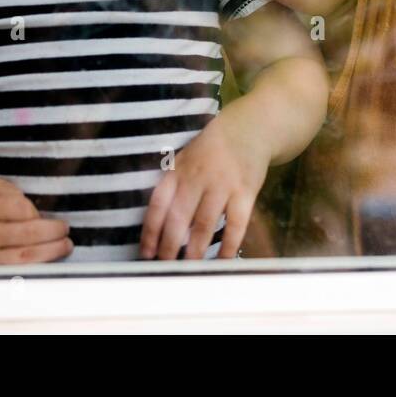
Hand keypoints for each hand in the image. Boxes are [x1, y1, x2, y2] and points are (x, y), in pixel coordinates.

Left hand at [138, 109, 270, 260]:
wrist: (249, 128)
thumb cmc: (211, 149)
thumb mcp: (185, 159)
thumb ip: (173, 186)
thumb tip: (159, 225)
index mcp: (178, 170)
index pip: (158, 204)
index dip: (150, 230)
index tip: (146, 252)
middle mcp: (197, 177)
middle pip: (179, 217)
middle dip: (170, 245)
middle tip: (165, 266)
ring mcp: (222, 184)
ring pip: (204, 223)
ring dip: (196, 249)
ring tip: (189, 268)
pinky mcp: (245, 191)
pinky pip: (236, 224)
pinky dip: (229, 245)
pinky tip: (223, 260)